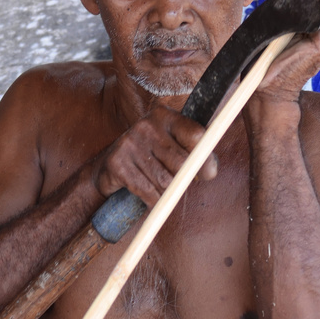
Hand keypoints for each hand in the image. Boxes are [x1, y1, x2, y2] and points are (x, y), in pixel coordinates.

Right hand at [92, 104, 217, 207]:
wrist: (109, 167)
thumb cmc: (150, 159)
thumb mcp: (171, 147)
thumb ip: (194, 153)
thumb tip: (210, 171)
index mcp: (164, 116)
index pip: (195, 135)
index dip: (205, 159)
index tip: (207, 174)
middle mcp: (146, 125)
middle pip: (181, 163)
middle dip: (184, 180)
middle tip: (180, 185)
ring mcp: (130, 143)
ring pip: (165, 181)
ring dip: (167, 193)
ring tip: (161, 190)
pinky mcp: (118, 162)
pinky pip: (148, 191)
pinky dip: (154, 201)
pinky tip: (150, 198)